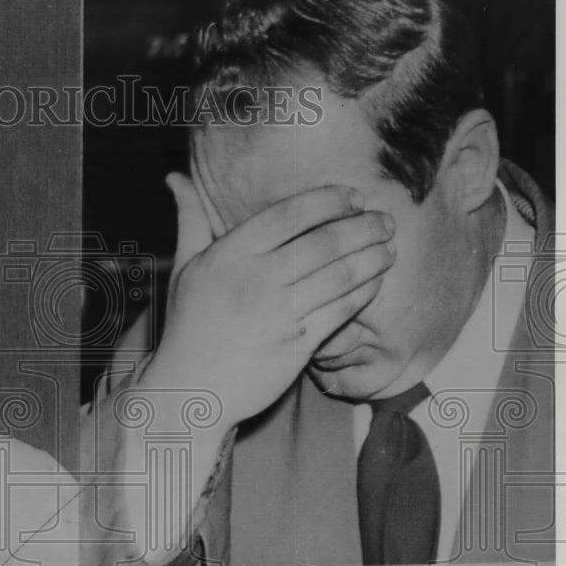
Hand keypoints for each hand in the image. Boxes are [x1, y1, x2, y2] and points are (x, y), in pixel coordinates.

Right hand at [138, 172, 395, 437]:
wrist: (192, 388)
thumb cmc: (188, 324)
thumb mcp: (183, 267)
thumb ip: (189, 218)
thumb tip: (176, 177)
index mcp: (230, 255)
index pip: (289, 215)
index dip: (327, 200)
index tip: (353, 196)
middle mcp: (257, 280)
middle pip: (324, 242)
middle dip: (363, 227)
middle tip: (385, 220)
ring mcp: (280, 313)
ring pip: (340, 275)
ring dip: (372, 258)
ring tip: (390, 247)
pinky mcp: (298, 344)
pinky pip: (341, 310)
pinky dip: (364, 292)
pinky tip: (376, 282)